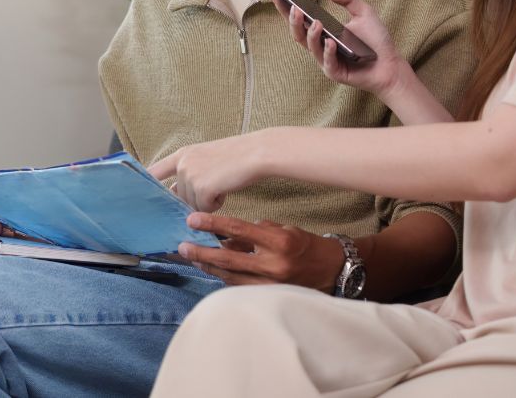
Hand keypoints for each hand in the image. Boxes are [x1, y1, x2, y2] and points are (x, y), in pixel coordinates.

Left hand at [146, 135, 264, 212]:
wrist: (257, 152)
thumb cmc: (236, 156)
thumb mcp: (206, 158)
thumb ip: (188, 173)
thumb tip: (174, 192)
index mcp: (182, 155)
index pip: (154, 172)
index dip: (145, 185)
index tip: (135, 196)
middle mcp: (182, 164)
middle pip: (180, 197)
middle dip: (195, 199)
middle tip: (214, 185)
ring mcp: (191, 175)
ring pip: (193, 205)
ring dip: (207, 202)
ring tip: (223, 184)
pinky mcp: (202, 188)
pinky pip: (205, 209)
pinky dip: (216, 205)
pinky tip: (226, 189)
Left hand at [177, 212, 344, 289]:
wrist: (333, 270)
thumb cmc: (306, 245)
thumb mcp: (283, 229)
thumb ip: (254, 233)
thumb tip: (226, 237)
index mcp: (278, 241)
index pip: (238, 229)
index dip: (212, 224)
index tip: (192, 220)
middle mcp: (274, 264)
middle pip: (228, 258)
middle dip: (202, 252)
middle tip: (182, 246)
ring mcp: (271, 284)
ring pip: (231, 276)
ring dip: (209, 266)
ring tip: (192, 256)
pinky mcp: (270, 296)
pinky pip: (240, 286)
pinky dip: (224, 276)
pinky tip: (212, 268)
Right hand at [274, 0, 406, 97]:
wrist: (390, 64)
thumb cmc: (376, 41)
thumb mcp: (363, 12)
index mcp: (323, 32)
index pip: (301, 19)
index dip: (286, 8)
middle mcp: (320, 46)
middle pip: (298, 34)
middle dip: (293, 21)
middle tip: (294, 8)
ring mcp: (325, 60)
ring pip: (310, 47)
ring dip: (311, 34)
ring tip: (316, 22)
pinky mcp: (335, 72)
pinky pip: (327, 62)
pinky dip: (327, 51)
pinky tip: (330, 42)